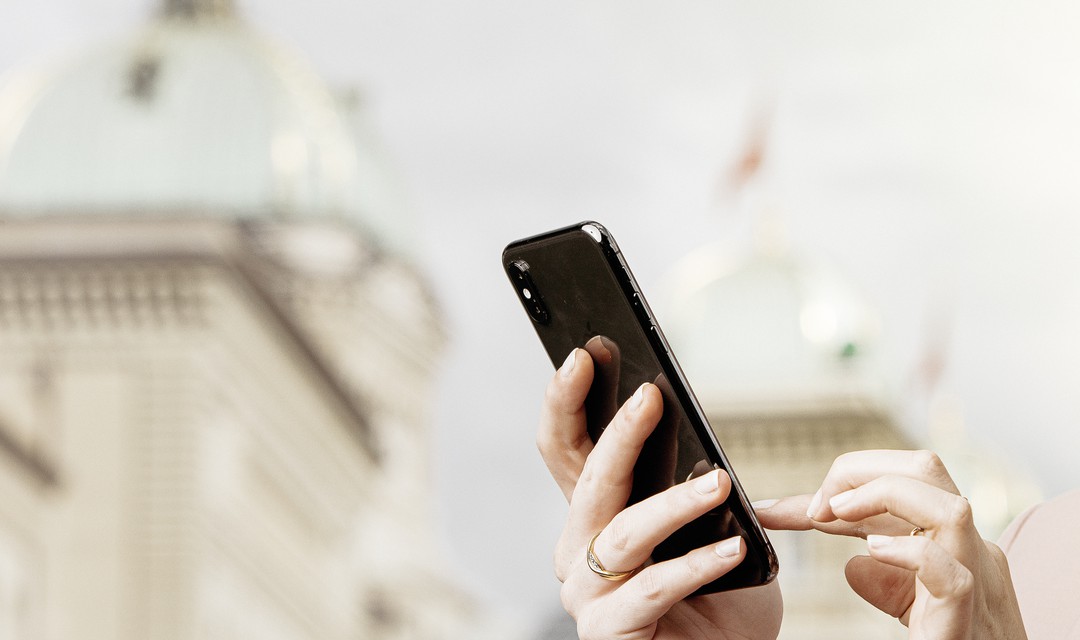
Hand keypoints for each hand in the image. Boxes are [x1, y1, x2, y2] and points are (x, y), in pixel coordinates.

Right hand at [538, 347, 781, 639]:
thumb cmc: (720, 598)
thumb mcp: (712, 528)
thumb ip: (697, 491)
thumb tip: (701, 451)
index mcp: (595, 515)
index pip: (566, 448)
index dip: (567, 400)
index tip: (587, 354)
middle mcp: (579, 548)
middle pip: (588, 480)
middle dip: (619, 434)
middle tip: (651, 396)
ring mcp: (587, 591)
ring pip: (623, 532)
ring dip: (673, 504)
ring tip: (718, 482)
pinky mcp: (606, 629)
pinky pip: (652, 589)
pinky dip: (694, 565)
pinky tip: (730, 548)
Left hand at [755, 450, 1026, 639]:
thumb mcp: (909, 602)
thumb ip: (881, 577)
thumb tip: (851, 563)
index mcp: (955, 540)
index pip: (907, 477)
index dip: (851, 479)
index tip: (809, 509)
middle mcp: (972, 551)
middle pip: (928, 469)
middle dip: (864, 469)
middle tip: (820, 505)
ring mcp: (976, 583)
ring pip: (950, 509)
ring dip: (884, 496)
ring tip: (838, 515)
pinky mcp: (966, 622)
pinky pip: (953, 577)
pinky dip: (911, 555)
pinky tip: (874, 553)